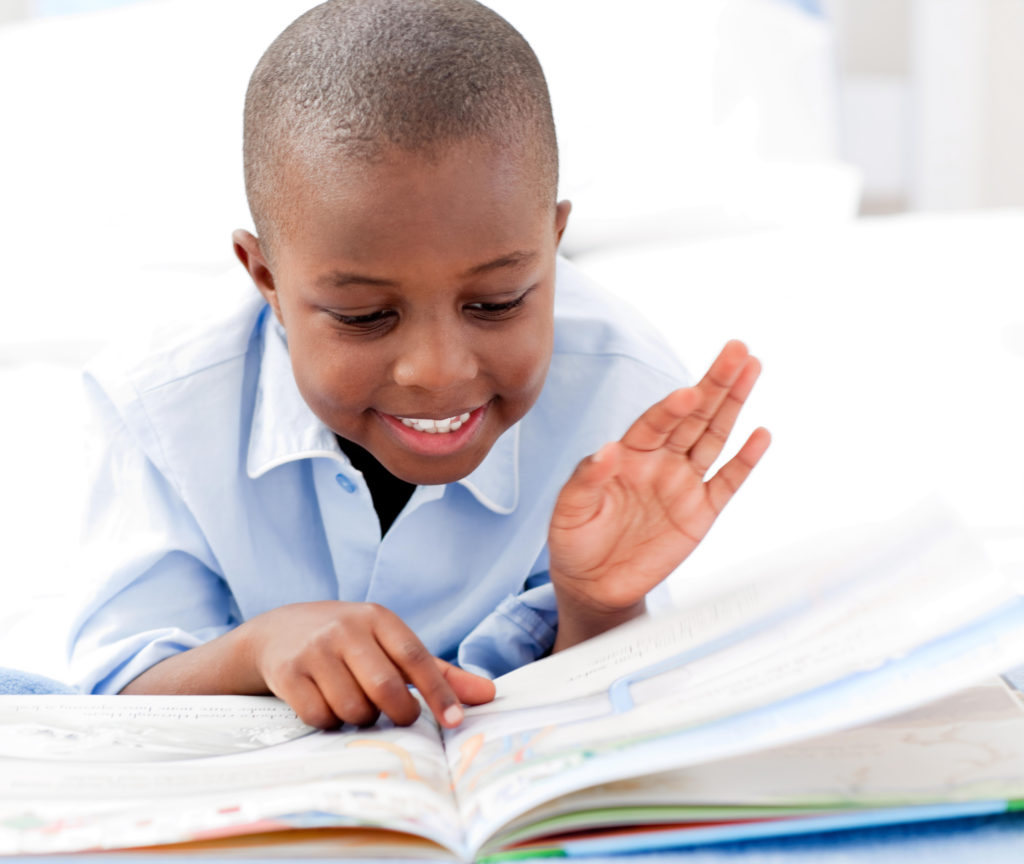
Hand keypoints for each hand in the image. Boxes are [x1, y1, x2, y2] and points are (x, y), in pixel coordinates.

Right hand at [240, 601, 494, 728]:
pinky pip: (320, 716)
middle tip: (399, 715)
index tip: (456, 721)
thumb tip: (488, 694)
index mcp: (378, 618)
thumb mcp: (390, 644)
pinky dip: (329, 722)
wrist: (278, 631)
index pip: (416, 658)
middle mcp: (346, 629)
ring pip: (353, 708)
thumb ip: (437, 671)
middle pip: (385, 688)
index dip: (439, 692)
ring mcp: (315, 650)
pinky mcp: (288, 673)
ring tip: (356, 703)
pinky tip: (327, 705)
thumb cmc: (349, 642)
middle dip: (399, 713)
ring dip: (361, 718)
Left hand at [548, 340, 769, 648]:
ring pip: (714, 436)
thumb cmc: (575, 539)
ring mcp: (683, 483)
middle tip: (738, 349)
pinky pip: (727, 482)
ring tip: (752, 368)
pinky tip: (761, 433)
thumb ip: (586, 479)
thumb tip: (607, 450)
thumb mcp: (570, 510)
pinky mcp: (701, 512)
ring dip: (733, 404)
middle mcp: (660, 461)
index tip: (688, 392)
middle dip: (715, 382)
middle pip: (693, 416)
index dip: (671, 408)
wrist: (594, 584)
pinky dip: (745, 460)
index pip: (655, 423)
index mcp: (628, 454)